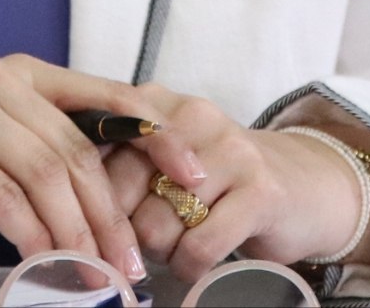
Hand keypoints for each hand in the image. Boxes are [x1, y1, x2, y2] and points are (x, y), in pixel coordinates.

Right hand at [0, 54, 205, 285]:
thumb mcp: (0, 159)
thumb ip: (50, 161)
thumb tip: (123, 201)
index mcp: (21, 74)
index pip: (105, 98)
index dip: (156, 134)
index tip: (195, 173)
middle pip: (76, 147)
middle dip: (112, 209)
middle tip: (133, 259)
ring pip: (44, 172)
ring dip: (76, 230)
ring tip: (96, 270)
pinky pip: (1, 193)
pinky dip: (29, 233)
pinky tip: (43, 260)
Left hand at [101, 85, 364, 282]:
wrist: (302, 184)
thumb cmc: (217, 179)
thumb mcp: (163, 157)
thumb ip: (118, 164)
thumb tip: (66, 203)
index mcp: (157, 103)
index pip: (93, 155)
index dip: (91, 201)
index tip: (100, 223)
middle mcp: (193, 116)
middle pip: (121, 195)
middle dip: (127, 231)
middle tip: (148, 238)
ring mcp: (231, 151)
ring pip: (156, 226)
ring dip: (161, 253)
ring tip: (179, 243)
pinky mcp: (260, 191)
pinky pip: (199, 247)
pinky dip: (190, 267)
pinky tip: (198, 260)